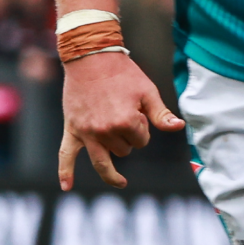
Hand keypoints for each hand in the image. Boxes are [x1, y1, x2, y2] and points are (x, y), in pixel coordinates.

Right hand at [58, 50, 184, 189]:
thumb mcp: (147, 92)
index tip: (136, 109)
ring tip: (118, 141)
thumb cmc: (122, 74)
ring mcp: (87, 133)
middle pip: (124, 151)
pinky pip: (65, 155)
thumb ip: (161, 114)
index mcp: (126, 122)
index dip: (142, 127)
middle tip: (122, 112)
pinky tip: (67, 186)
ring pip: (104, 161)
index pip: (142, 141)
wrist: (90, 58)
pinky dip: (66, 172)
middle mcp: (105, 131)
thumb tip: (178, 127)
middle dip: (128, 136)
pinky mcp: (72, 130)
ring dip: (113, 151)